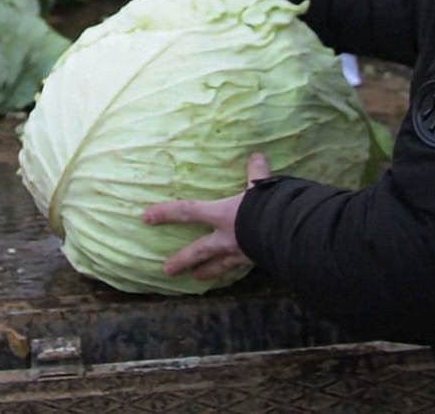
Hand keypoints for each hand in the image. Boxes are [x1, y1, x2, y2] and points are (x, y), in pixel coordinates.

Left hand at [142, 153, 270, 280]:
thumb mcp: (261, 187)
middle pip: (198, 251)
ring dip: (207, 272)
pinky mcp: (255, 263)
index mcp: (222, 215)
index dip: (166, 213)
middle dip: (182, 260)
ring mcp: (240, 254)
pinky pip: (239, 269)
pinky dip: (233, 272)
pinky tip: (231, 276)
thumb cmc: (269, 208)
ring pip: (218, 266)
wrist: (289, 235)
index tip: (145, 218)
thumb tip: (257, 156)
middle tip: (167, 270)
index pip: (187, 211)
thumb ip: (256, 172)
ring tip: (197, 278)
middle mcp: (226, 238)